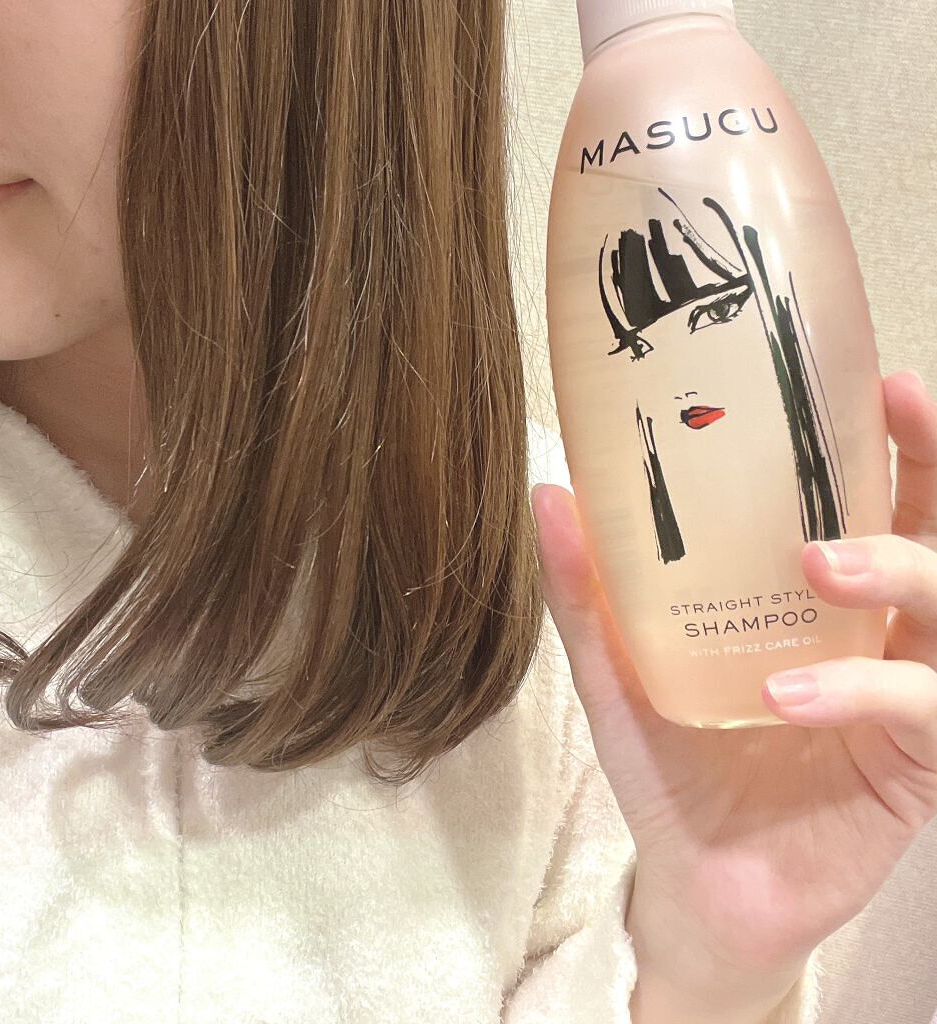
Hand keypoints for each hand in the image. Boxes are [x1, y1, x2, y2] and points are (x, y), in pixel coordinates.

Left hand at [531, 369, 936, 976]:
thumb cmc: (671, 764)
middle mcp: (877, 633)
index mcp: (820, 599)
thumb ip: (589, 592)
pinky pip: (926, 708)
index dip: (896, 438)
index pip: (880, 499)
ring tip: (818, 565)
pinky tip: (786, 695)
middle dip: (932, 465)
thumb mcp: (618, 669)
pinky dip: (863, 692)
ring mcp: (905, 694)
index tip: (875, 378)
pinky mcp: (917, 765)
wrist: (696, 878)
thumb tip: (551, 493)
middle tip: (896, 412)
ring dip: (900, 569)